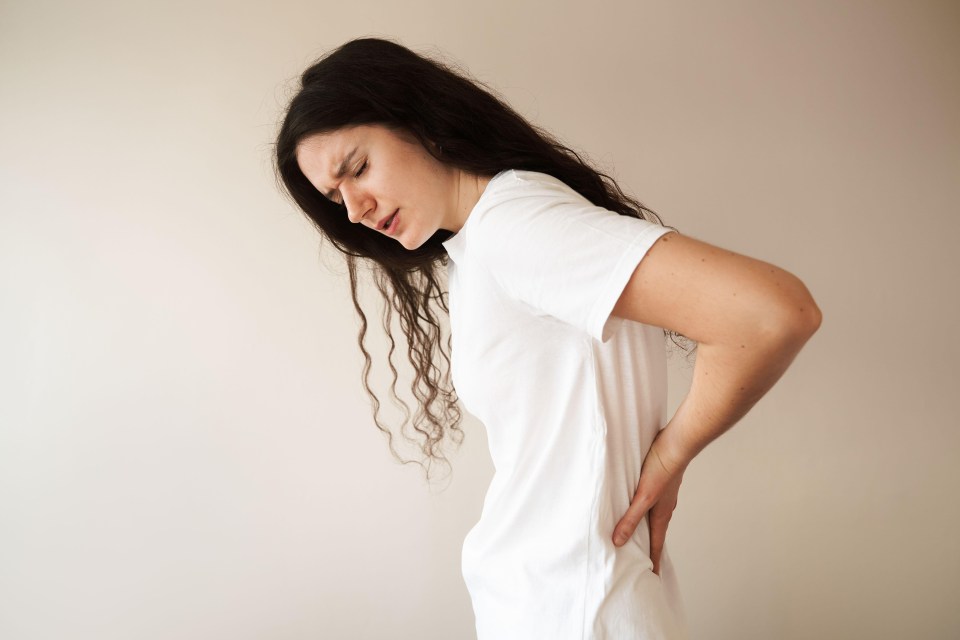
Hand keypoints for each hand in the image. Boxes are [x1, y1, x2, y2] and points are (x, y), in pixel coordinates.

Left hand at [612, 427, 687, 575]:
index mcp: (661, 515)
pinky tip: (637, 503)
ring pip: (653, 517)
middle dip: (650, 548)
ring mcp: (663, 495)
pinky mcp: (659, 482)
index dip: (653, 561)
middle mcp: (664, 507)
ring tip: (637, 535)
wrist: (676, 444)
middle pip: (656, 533)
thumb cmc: (661, 469)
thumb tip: (618, 541)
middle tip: (643, 562)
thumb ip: (630, 518)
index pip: (656, 545)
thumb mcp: (643, 497)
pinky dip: (644, 510)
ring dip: (646, 527)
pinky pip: (651, 502)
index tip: (652, 577)